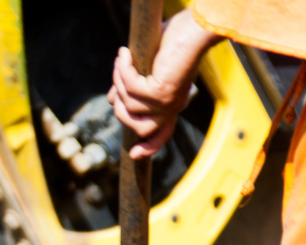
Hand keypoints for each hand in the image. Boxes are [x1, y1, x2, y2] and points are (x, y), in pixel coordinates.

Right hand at [107, 10, 223, 158]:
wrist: (193, 28)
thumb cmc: (175, 40)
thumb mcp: (148, 69)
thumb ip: (133, 86)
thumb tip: (112, 99)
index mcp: (174, 102)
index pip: (162, 134)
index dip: (149, 147)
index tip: (134, 155)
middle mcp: (173, 107)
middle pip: (136, 127)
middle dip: (119, 107)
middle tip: (117, 79)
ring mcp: (167, 102)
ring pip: (127, 105)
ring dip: (119, 80)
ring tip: (123, 59)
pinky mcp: (161, 92)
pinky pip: (129, 88)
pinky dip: (122, 70)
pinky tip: (125, 55)